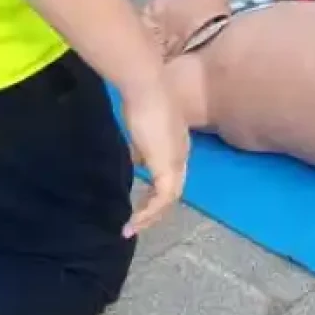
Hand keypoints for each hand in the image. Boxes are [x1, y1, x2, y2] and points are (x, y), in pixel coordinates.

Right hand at [119, 81, 189, 238]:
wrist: (146, 87)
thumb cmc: (141, 98)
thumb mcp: (141, 124)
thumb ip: (141, 143)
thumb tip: (136, 158)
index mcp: (177, 142)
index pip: (173, 169)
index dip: (161, 183)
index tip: (144, 193)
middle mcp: (181, 154)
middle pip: (174, 187)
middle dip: (158, 206)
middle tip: (141, 219)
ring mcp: (175, 162)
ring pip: (170, 197)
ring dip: (152, 214)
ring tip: (134, 227)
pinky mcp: (166, 169)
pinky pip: (161, 200)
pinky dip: (148, 213)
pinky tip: (134, 221)